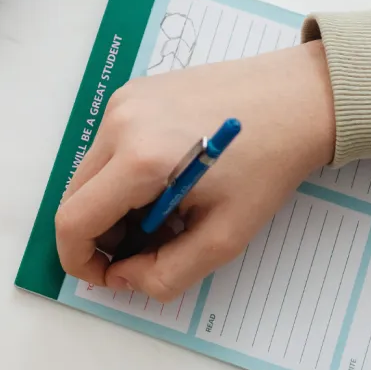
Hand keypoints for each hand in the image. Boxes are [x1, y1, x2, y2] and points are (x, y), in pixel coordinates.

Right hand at [55, 42, 335, 300]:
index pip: (74, 221)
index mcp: (139, 160)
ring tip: (164, 213)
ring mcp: (122, 102)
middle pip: (75, 197)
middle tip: (145, 249)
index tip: (110, 276)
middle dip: (100, 235)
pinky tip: (166, 180)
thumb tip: (124, 277)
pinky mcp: (132, 92)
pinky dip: (123, 174)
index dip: (81, 260)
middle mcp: (119, 124)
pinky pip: (107, 146)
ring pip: (89, 173)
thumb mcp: (225, 237)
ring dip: (113, 205)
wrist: (296, 98)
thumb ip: (167, 273)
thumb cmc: (268, 166)